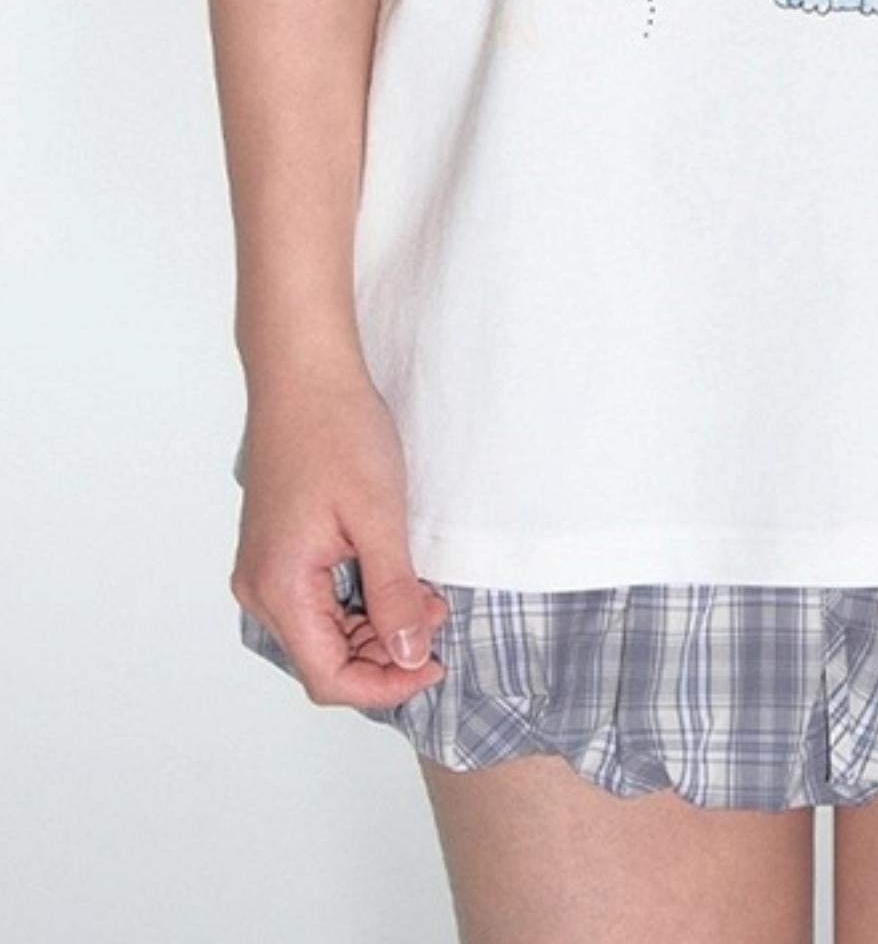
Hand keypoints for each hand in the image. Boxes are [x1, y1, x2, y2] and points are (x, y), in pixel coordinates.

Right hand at [231, 369, 448, 709]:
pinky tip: (392, 574)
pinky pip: (316, 599)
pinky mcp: (276, 550)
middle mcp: (260, 587)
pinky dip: (358, 598)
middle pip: (324, 658)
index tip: (432, 666)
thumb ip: (393, 593)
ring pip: (322, 630)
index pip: (328, 677)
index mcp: (279, 587)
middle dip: (385, 650)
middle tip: (436, 614)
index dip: (385, 684)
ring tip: (421, 592)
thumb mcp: (379, 517)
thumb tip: (408, 655)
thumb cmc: (336, 431)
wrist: (304, 374)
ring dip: (374, 623)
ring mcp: (264, 568)